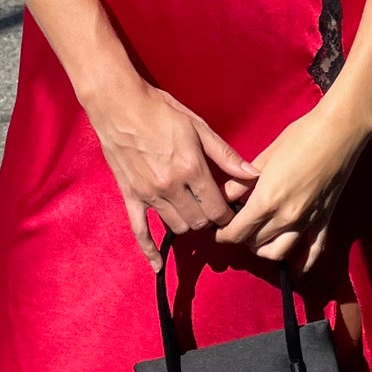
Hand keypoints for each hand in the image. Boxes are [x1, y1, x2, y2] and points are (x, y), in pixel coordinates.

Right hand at [87, 77, 258, 267]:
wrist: (119, 105)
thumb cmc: (161, 111)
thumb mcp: (199, 127)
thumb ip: (225, 155)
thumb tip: (252, 173)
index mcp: (192, 169)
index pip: (217, 208)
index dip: (228, 214)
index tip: (231, 212)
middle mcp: (171, 187)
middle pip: (199, 222)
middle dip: (210, 220)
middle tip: (213, 211)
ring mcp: (149, 194)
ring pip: (177, 226)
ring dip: (188, 225)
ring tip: (193, 214)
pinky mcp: (131, 196)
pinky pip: (140, 231)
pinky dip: (149, 250)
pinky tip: (158, 266)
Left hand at [214, 97, 371, 272]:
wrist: (339, 131)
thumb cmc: (300, 137)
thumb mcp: (264, 157)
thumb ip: (241, 183)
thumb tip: (225, 197)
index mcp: (267, 199)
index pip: (236, 231)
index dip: (223, 234)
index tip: (218, 230)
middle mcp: (286, 217)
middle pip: (254, 243)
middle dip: (241, 238)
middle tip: (237, 227)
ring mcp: (307, 222)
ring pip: (278, 253)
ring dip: (264, 250)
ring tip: (258, 239)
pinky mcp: (324, 221)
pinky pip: (313, 253)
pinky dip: (302, 266)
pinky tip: (294, 271)